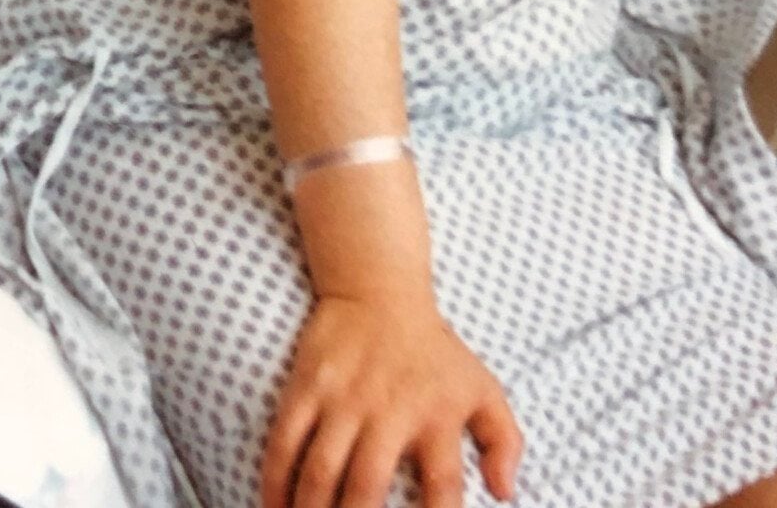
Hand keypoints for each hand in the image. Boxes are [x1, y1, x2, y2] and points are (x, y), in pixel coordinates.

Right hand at [260, 293, 521, 507]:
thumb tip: (503, 493)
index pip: (442, 486)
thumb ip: (504, 442)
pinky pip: (285, 441)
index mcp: (436, 418)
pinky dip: (275, 480)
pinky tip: (273, 505)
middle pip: (366, 486)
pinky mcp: (306, 387)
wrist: (379, 290)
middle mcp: (389, 412)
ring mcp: (342, 399)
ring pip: (319, 471)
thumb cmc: (436, 350)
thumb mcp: (484, 389)